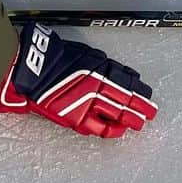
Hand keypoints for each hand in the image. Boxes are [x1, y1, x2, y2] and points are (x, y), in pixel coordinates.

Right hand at [0, 23, 156, 137]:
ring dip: (132, 119)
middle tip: (151, 112)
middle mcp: (99, 86)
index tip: (146, 94)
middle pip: (128, 99)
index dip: (139, 90)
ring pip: (119, 115)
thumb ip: (98, 62)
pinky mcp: (77, 118)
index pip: (127, 81)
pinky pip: (100, 128)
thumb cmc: (52, 56)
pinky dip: (112, 130)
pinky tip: (119, 131)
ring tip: (140, 123)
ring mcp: (89, 104)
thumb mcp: (81, 51)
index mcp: (101, 67)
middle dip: (142, 107)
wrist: (30, 69)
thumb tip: (112, 70)